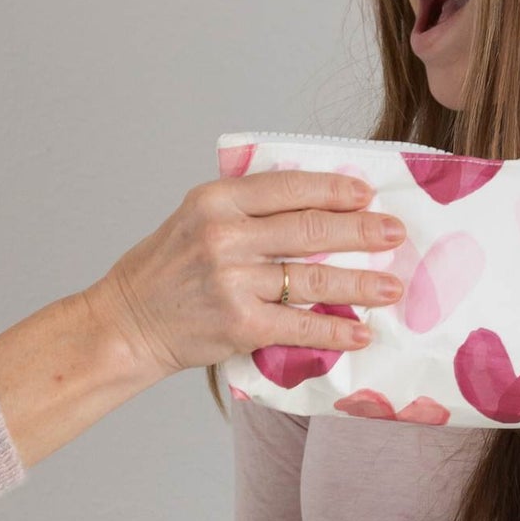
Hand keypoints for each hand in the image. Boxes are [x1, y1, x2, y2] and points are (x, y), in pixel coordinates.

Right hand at [86, 170, 409, 384]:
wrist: (124, 325)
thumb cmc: (162, 273)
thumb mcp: (194, 220)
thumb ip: (245, 210)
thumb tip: (316, 209)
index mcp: (215, 200)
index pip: (290, 187)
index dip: (335, 189)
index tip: (367, 194)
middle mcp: (224, 235)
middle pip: (311, 228)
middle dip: (362, 230)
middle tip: (395, 234)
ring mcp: (232, 280)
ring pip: (313, 276)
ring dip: (361, 283)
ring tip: (392, 287)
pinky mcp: (239, 324)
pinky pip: (300, 324)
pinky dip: (334, 330)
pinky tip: (360, 333)